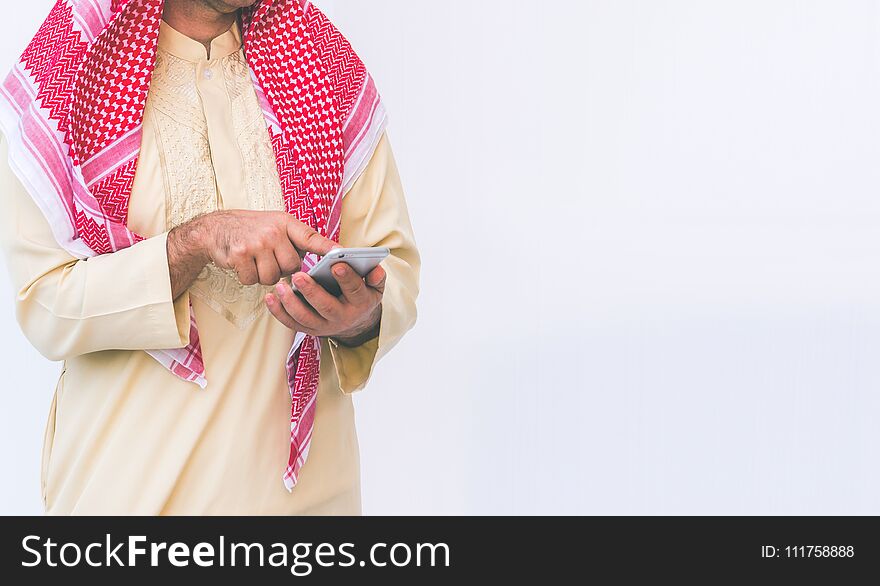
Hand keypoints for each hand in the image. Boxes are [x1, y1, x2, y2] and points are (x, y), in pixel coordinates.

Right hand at [167, 210, 338, 297]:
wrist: (215, 228)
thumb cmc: (251, 230)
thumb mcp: (276, 225)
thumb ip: (296, 239)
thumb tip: (322, 257)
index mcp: (285, 223)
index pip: (311, 237)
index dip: (326, 248)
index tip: (341, 253)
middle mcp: (273, 231)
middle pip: (292, 267)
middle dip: (282, 269)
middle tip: (269, 258)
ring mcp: (256, 243)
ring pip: (273, 278)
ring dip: (264, 275)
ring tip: (255, 260)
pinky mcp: (240, 255)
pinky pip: (254, 280)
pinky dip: (248, 277)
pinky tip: (243, 263)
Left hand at [266, 262, 385, 345]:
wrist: (354, 322)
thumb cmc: (360, 296)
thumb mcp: (374, 287)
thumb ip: (376, 277)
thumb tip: (375, 269)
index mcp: (360, 304)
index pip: (355, 291)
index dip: (347, 278)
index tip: (337, 264)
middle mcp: (342, 318)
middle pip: (326, 307)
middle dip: (312, 291)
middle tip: (299, 275)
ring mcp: (323, 326)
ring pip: (305, 318)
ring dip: (290, 303)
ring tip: (280, 286)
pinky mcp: (308, 330)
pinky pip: (291, 323)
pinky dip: (278, 312)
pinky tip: (270, 297)